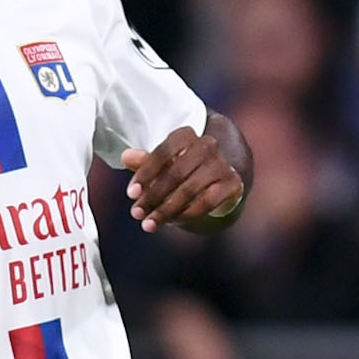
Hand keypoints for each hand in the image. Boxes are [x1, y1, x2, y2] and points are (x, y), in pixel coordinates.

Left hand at [122, 124, 245, 232]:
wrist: (217, 179)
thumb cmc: (182, 170)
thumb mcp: (162, 164)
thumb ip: (145, 162)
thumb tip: (125, 156)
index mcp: (186, 135)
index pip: (162, 153)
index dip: (145, 175)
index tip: (130, 194)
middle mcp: (207, 145)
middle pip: (175, 173)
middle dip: (153, 196)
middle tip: (136, 213)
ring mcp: (222, 164)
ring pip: (189, 190)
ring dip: (166, 209)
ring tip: (150, 223)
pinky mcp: (233, 183)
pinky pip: (207, 202)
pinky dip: (187, 213)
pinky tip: (172, 221)